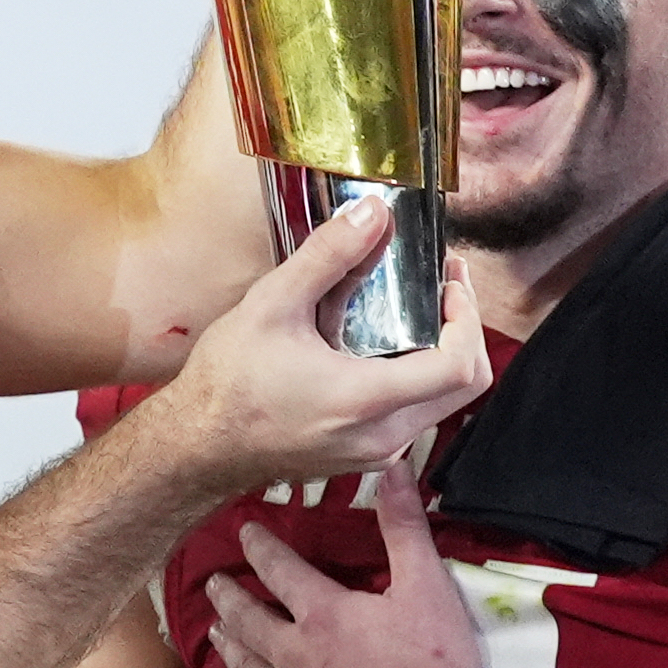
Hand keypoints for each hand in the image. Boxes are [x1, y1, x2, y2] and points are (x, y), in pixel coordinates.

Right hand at [133, 198, 490, 497]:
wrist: (198, 446)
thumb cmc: (227, 385)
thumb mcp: (272, 305)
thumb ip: (328, 255)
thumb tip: (371, 214)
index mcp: (365, 399)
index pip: (459, 365)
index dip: (468, 316)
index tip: (449, 282)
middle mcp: (382, 435)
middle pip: (465, 385)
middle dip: (464, 327)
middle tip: (444, 285)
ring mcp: (377, 451)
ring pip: (442, 400)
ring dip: (439, 349)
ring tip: (412, 305)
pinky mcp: (366, 454)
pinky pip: (413, 413)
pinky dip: (414, 373)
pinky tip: (378, 340)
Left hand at [208, 459, 481, 667]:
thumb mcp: (427, 589)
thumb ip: (405, 528)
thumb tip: (391, 467)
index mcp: (323, 613)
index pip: (278, 569)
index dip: (260, 547)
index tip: (245, 532)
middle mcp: (293, 654)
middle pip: (248, 618)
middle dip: (229, 596)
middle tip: (214, 584)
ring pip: (244, 665)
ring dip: (228, 643)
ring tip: (217, 629)